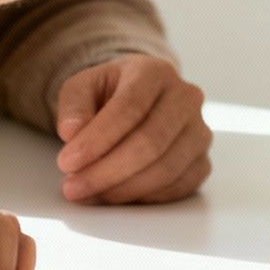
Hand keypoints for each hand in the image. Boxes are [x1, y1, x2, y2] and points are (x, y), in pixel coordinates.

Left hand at [54, 54, 212, 204]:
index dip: (97, 140)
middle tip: (73, 187)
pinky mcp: (203, 161)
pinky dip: (144, 198)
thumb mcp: (82, 88)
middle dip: (107, 171)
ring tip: (89, 194)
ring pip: (166, 169)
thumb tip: (71, 132)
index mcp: (155, 72)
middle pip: (150, 142)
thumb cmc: (111, 95)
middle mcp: (186, 98)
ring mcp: (200, 131)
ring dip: (123, 189)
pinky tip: (116, 196)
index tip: (66, 162)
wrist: (141, 101)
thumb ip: (73, 106)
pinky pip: (178, 187)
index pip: (130, 107)